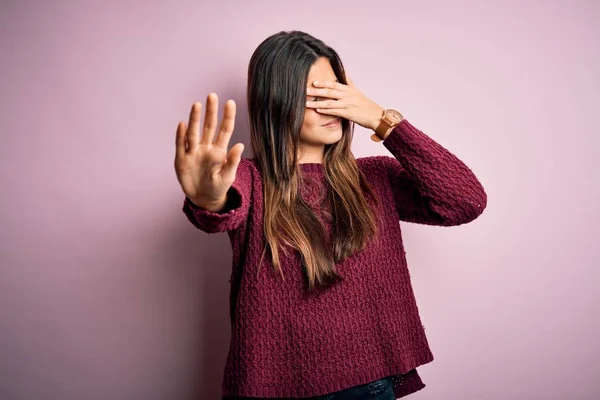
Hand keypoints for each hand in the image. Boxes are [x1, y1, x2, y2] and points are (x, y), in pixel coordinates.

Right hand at [174, 93, 243, 208]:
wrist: (204, 199)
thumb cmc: (218, 187)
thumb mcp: (228, 177)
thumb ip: (233, 162)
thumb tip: (240, 145)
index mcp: (220, 151)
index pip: (225, 130)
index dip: (228, 116)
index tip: (230, 102)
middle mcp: (206, 148)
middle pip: (209, 126)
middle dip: (211, 111)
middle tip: (212, 95)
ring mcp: (193, 152)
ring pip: (194, 132)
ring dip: (195, 119)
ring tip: (197, 104)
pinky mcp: (182, 160)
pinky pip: (181, 145)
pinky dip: (181, 135)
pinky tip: (182, 124)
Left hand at [305, 78, 384, 130]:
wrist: (376, 115)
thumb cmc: (365, 104)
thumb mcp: (357, 90)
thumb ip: (348, 82)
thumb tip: (343, 73)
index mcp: (348, 89)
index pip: (333, 84)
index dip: (323, 83)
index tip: (313, 82)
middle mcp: (347, 95)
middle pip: (329, 92)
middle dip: (315, 91)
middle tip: (304, 91)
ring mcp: (347, 104)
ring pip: (329, 103)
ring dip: (317, 103)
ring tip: (306, 103)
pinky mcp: (348, 114)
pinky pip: (335, 112)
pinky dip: (326, 111)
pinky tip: (317, 111)